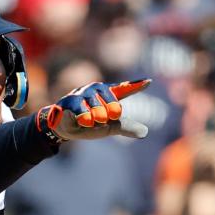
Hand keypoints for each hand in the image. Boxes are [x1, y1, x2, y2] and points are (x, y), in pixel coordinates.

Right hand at [35, 79, 150, 142]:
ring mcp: (84, 92)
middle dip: (108, 119)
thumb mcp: (110, 126)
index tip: (149, 82)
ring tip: (87, 120)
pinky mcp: (71, 100)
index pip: (125, 89)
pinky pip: (85, 115)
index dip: (137, 86)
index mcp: (108, 93)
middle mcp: (97, 89)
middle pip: (115, 109)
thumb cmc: (89, 123)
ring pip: (100, 113)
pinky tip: (81, 120)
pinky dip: (85, 122)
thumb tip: (145, 132)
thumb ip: (126, 127)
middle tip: (98, 119)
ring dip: (94, 122)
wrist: (65, 127)